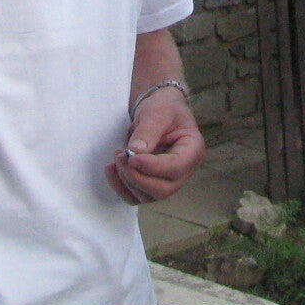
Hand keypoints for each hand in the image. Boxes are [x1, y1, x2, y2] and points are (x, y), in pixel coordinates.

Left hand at [105, 89, 205, 204]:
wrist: (159, 109)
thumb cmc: (164, 108)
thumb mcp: (158, 111)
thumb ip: (149, 130)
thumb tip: (134, 152)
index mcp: (192, 150)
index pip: (176, 168)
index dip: (152, 167)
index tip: (131, 157)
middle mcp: (183, 171)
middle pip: (163, 190)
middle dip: (137, 177)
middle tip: (121, 157)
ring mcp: (168, 180)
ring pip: (148, 197)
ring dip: (127, 181)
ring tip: (117, 156)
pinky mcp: (151, 184)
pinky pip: (135, 197)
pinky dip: (120, 187)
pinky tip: (111, 169)